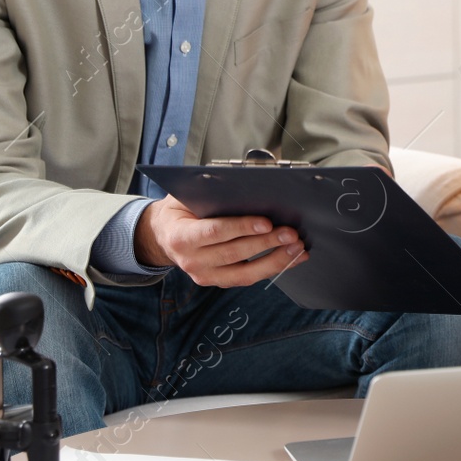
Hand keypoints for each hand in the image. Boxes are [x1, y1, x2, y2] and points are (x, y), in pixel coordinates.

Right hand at [134, 196, 307, 286]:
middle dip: (266, 244)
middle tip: (291, 233)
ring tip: (297, 248)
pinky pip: (248, 278)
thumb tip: (243, 179)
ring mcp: (205, 275)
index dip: (241, 228)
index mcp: (181, 236)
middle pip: (234, 253)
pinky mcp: (218, 281)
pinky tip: (292, 258)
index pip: (215, 232)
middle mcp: (192, 260)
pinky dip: (273, 268)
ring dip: (275, 260)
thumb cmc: (180, 211)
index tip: (266, 223)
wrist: (163, 236)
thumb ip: (209, 191)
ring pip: (245, 273)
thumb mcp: (186, 196)